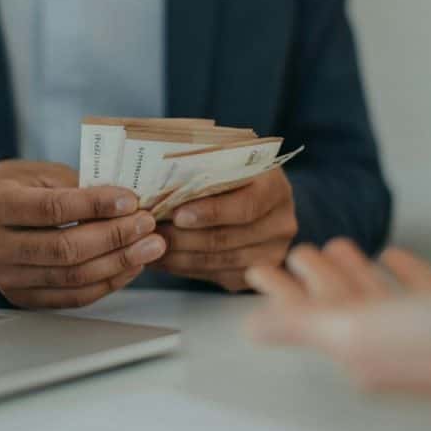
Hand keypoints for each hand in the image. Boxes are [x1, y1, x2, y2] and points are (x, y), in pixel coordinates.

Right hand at [0, 160, 166, 308]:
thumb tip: (126, 205)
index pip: (52, 209)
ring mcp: (5, 277)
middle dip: (114, 238)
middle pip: (64, 249)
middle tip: (147, 225)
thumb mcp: (40, 173)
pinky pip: (72, 297)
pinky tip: (129, 266)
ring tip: (149, 247)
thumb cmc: (17, 187)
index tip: (130, 200)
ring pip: (72, 278)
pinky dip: (106, 283)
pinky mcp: (21, 298)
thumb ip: (77, 187)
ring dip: (118, 263)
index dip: (95, 206)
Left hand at [154, 168, 296, 291]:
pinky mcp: (255, 273)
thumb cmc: (227, 169)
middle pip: (228, 238)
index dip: (211, 212)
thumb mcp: (221, 154)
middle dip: (183, 238)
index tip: (177, 214)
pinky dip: (184, 269)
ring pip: (218, 261)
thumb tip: (160, 170)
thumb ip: (200, 160)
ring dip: (179, 256)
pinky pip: (216, 276)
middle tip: (150, 233)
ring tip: (149, 246)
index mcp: (275, 187)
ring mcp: (271, 253)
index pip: (246, 205)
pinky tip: (162, 258)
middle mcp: (281, 223)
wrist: (247, 193)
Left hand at [245, 239, 430, 411]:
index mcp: (355, 349)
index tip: (257, 267)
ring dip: (354, 272)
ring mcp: (423, 332)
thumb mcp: (355, 332)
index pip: (305, 316)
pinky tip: (396, 256)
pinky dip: (404, 273)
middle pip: (338, 305)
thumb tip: (252, 329)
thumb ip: (302, 326)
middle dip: (313, 277)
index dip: (279, 291)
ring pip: (378, 298)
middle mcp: (386, 345)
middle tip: (293, 249)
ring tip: (337, 246)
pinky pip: (421, 293)